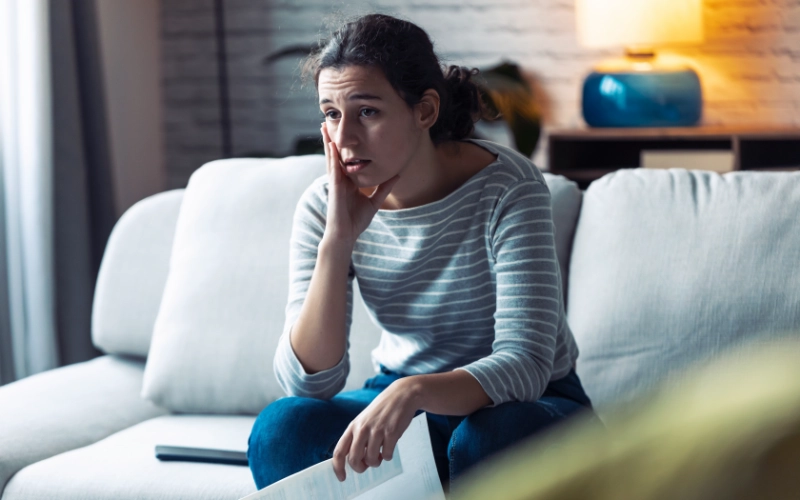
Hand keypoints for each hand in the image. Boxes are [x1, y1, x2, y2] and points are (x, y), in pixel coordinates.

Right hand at [320, 122, 399, 246]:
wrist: (346, 235)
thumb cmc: (356, 221)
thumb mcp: (374, 202)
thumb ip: (384, 188)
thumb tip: (396, 175)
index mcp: (346, 182)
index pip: (343, 159)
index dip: (342, 145)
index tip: (343, 131)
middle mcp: (339, 180)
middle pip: (334, 155)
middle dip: (330, 138)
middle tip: (327, 121)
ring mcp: (335, 183)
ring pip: (330, 158)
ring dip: (328, 141)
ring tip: (324, 126)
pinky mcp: (334, 188)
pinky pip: (333, 169)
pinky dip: (332, 157)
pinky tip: (332, 145)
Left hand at [332, 377, 420, 481]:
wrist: (402, 395)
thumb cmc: (383, 410)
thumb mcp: (364, 421)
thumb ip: (359, 438)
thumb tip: (358, 461)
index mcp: (353, 426)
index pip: (339, 451)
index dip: (338, 468)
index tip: (342, 478)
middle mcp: (362, 429)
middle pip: (354, 460)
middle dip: (360, 468)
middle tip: (367, 465)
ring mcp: (377, 430)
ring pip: (371, 460)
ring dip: (376, 462)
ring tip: (381, 454)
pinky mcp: (391, 432)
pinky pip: (387, 455)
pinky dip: (388, 456)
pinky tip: (390, 447)